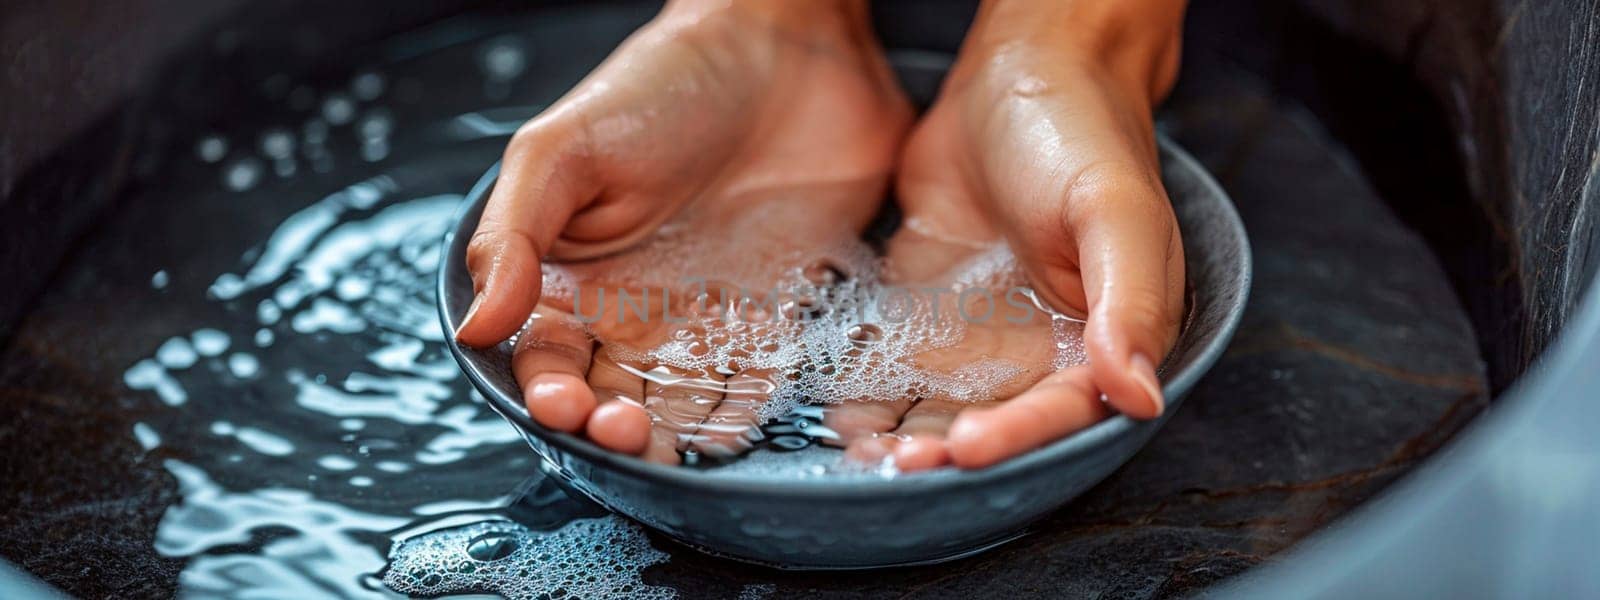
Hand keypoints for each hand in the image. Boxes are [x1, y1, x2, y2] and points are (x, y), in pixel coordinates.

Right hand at [455, 0, 911, 462]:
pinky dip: (748, 415)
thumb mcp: (564, 150)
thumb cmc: (661, 83)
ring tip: (675, 446)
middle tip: (626, 432)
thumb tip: (477, 327)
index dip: (551, 395)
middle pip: (615, 395)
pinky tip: (735, 434)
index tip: (564, 408)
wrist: (784, 46)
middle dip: (614, 429)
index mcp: (575, 273)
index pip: (549, 359)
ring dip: (675, 437)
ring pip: (685, 402)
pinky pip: (761, 380)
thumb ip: (514, 237)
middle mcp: (639, 304)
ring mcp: (712, 312)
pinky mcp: (782, 309)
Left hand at [826, 0, 1187, 469]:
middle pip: (992, 421)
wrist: (1019, 70)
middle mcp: (1040, 348)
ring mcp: (977, 331)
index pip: (1060, 410)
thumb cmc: (1085, 134)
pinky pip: (892, 362)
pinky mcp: (923, 306)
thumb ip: (1132, 303)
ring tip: (857, 451)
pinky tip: (832, 406)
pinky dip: (865, 389)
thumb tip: (1139, 394)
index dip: (1016, 437)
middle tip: (894, 464)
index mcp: (1103, 338)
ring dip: (901, 433)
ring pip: (938, 404)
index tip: (967, 448)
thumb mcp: (1118, 212)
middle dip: (944, 451)